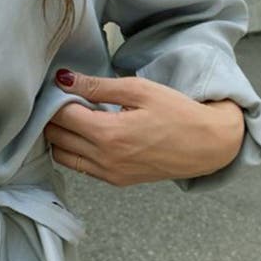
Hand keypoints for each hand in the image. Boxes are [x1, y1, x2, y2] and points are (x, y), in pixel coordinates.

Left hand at [44, 68, 245, 186]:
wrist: (207, 145)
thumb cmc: (177, 112)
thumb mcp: (139, 90)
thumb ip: (98, 86)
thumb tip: (64, 79)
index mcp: (109, 134)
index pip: (61, 116)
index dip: (56, 99)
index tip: (61, 88)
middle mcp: (104, 159)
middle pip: (56, 137)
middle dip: (54, 117)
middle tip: (66, 101)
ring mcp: (109, 174)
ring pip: (62, 156)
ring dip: (60, 136)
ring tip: (76, 117)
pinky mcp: (116, 181)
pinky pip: (80, 167)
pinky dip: (74, 151)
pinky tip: (88, 134)